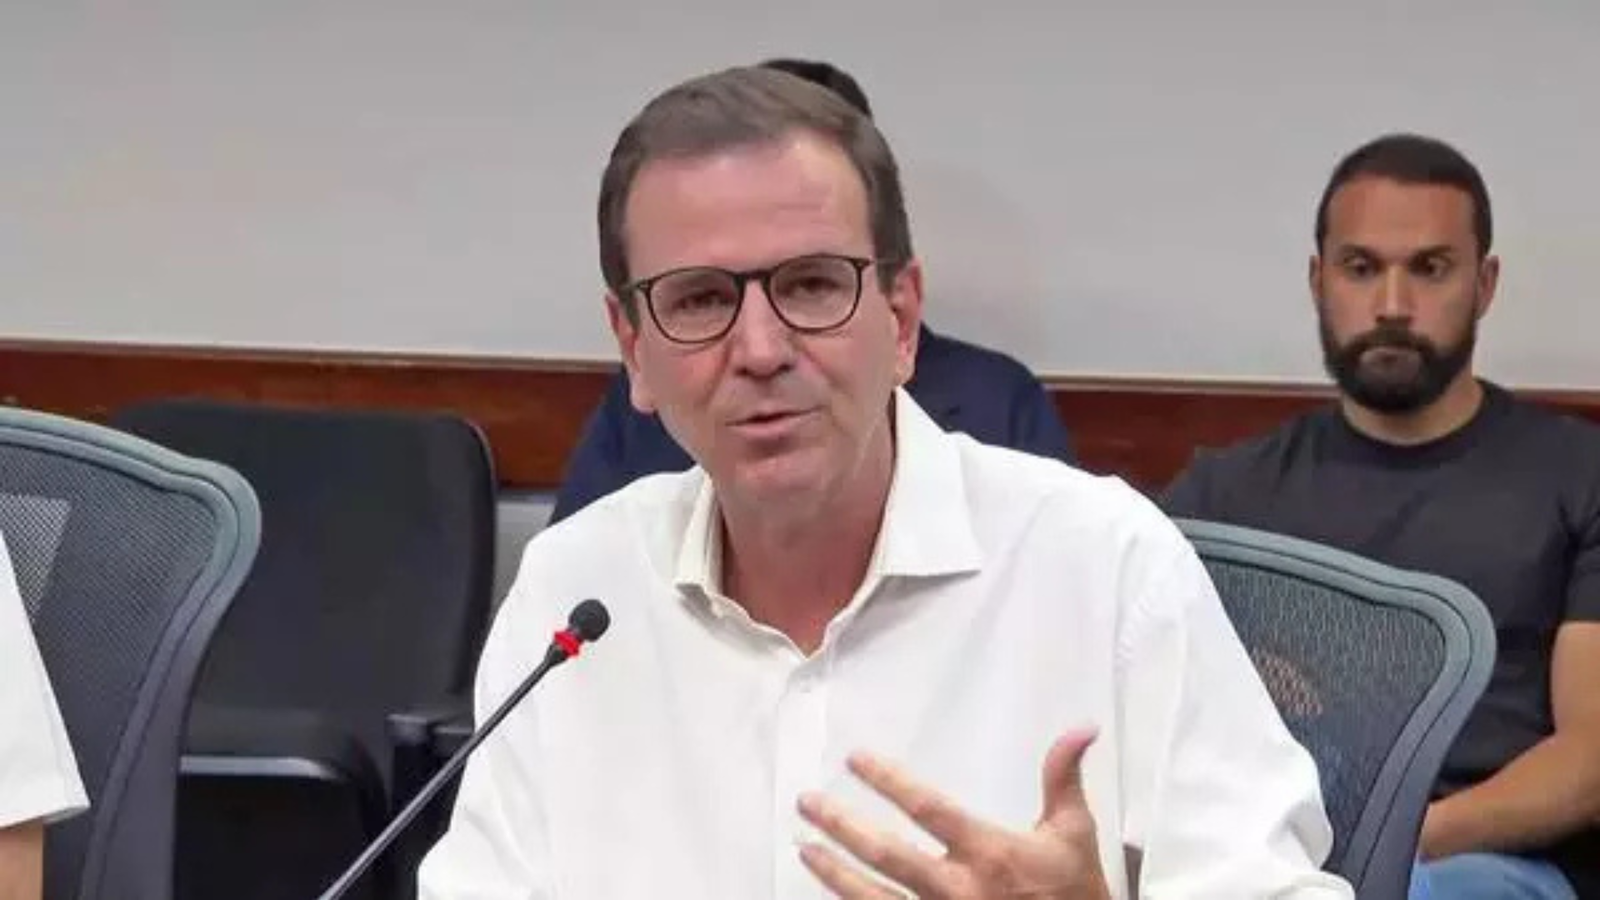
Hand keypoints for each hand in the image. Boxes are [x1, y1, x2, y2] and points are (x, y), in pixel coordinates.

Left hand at [796, 729, 1110, 898]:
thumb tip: (1080, 728)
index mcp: (988, 853)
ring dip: (835, 873)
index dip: (887, 781)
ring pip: (874, 898)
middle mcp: (958, 890)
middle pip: (885, 854)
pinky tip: (833, 893)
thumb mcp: (1074, 833)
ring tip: (805, 849)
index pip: (927, 809)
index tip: (854, 758)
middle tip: (807, 803)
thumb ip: (1063, 777)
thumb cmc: (1075, 892)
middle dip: (841, 826)